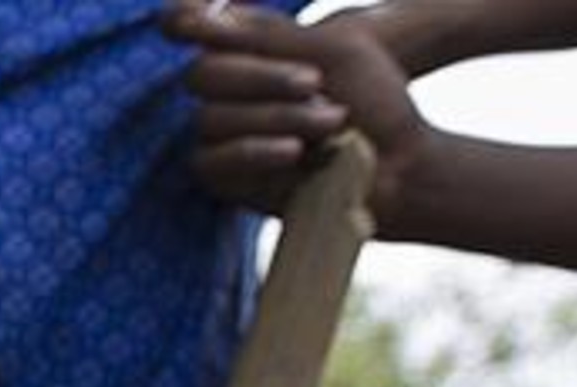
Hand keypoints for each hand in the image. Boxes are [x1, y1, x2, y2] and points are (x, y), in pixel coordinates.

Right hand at [162, 3, 428, 224]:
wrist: (395, 167)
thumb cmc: (372, 104)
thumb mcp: (332, 50)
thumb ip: (264, 32)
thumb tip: (198, 16)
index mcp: (249, 48)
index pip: (191, 25)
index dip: (183, 20)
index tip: (183, 23)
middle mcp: (227, 89)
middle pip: (203, 73)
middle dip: (261, 77)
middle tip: (314, 83)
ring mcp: (220, 134)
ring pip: (211, 118)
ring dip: (277, 117)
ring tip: (332, 123)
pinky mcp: (222, 177)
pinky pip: (210, 160)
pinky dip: (254, 151)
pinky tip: (293, 151)